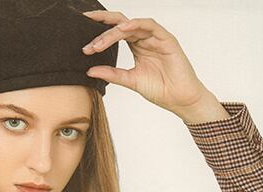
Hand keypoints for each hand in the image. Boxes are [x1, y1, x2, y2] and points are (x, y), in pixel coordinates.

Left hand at [80, 10, 214, 116]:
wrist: (180, 99)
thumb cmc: (160, 89)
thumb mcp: (130, 81)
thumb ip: (112, 74)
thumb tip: (90, 71)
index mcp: (136, 46)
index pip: (115, 33)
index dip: (99, 33)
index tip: (83, 42)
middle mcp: (144, 38)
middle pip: (120, 23)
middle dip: (102, 21)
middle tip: (85, 23)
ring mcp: (155, 37)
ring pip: (131, 24)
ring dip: (113, 31)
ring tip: (98, 42)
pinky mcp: (166, 39)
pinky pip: (150, 25)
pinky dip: (135, 25)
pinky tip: (122, 29)